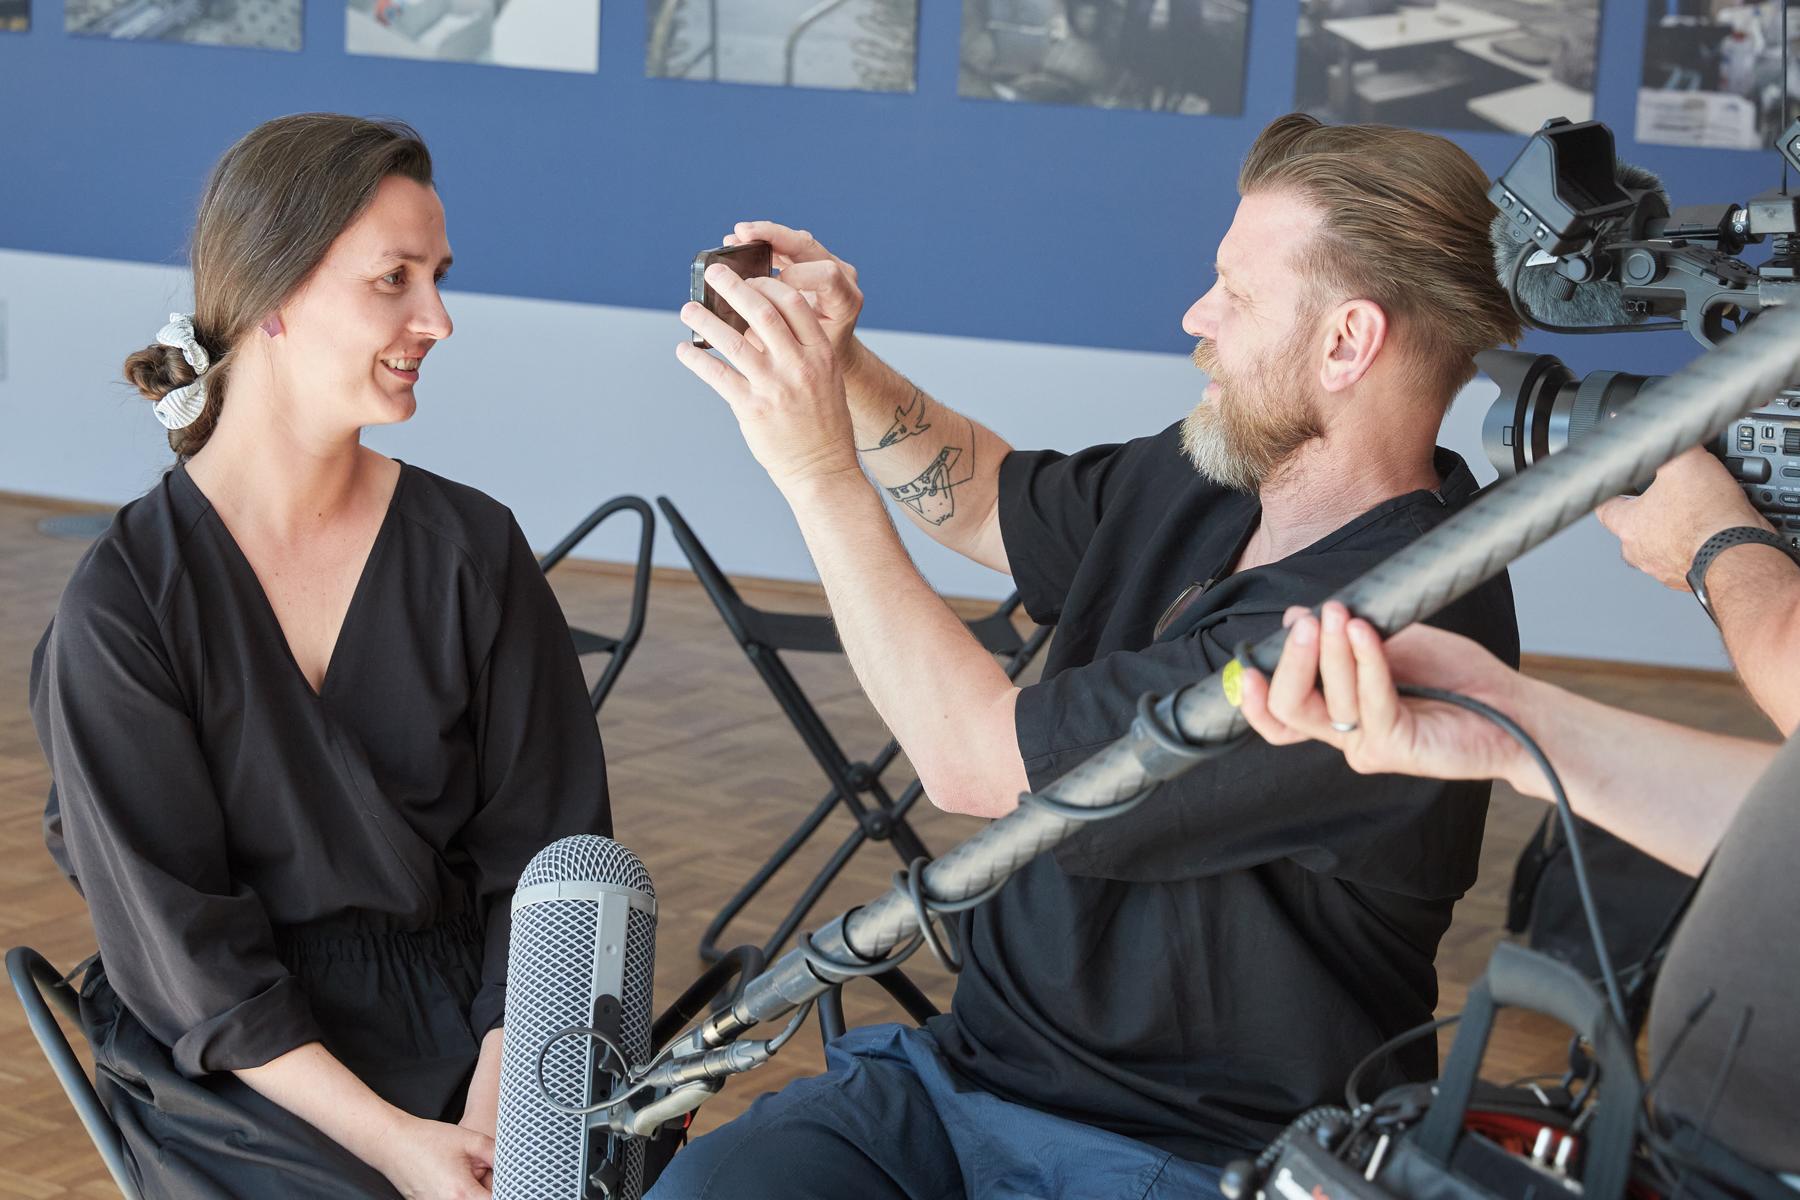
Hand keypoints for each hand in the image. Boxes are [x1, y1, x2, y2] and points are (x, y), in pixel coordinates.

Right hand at [368, 1113, 493, 1199]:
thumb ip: (498, 1154)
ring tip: (461, 1173)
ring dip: (471, 1192)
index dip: (505, 1190)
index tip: (502, 1180)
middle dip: (486, 1189)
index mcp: (461, 1194)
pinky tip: (449, 1176)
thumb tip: (513, 1166)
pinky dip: (456, 1193)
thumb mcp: (471, 1140)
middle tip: (480, 1171)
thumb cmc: (426, 1140)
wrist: (392, 1143)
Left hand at [677, 266, 860, 491]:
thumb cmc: (822, 423)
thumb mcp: (825, 377)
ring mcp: (775, 387)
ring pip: (733, 341)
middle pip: (761, 312)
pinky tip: (684, 350)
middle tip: (713, 275)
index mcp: (821, 353)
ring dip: (705, 320)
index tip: (748, 278)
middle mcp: (799, 365)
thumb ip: (799, 349)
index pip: (793, 303)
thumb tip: (755, 322)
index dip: (767, 284)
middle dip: (732, 287)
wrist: (822, 469)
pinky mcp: (752, 409)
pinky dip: (697, 360)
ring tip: (688, 310)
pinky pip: (718, 376)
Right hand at [726, 221, 864, 370]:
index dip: (797, 275)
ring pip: (797, 240)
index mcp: (846, 301)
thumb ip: (782, 331)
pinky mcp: (815, 260)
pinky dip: (764, 242)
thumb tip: (747, 318)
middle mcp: (842, 277)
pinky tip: (741, 241)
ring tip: (736, 237)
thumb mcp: (803, 349)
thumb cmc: (819, 355)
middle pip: (808, 246)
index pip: (826, 276)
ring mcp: (830, 264)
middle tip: (743, 234)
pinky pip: (789, 244)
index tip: (770, 282)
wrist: (836, 351)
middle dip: (773, 237)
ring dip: (764, 235)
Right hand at [1237, 602, 1536, 792]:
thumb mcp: (1392, 642)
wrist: (1513, 707)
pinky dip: (1366, 662)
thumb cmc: (1455, 677)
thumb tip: (1296, 617)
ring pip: (1328, 703)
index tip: (1250, 666)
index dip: (1256, 698)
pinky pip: (1370, 701)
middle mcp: (1347, 734)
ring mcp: (1369, 745)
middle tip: (1305, 623)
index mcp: (1338, 712)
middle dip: (1292, 663)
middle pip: (1290, 711)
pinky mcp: (1397, 747)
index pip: (1280, 716)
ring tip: (1342, 614)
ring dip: (1332, 652)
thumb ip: (1345, 635)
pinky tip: (1366, 632)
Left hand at [1595, 447, 1765, 590]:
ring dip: (1675, 532)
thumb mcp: (1685, 461)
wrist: (1741, 555)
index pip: (1605, 507)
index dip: (1614, 491)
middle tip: (1672, 497)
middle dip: (1652, 512)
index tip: (1617, 487)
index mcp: (1629, 526)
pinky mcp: (1689, 578)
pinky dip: (1696, 547)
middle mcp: (1641, 553)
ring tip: (1696, 515)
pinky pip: (1687, 559)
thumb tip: (1658, 428)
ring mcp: (1664, 569)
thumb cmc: (1708, 516)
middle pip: (1636, 528)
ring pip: (1662, 545)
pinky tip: (1711, 533)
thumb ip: (1667, 445)